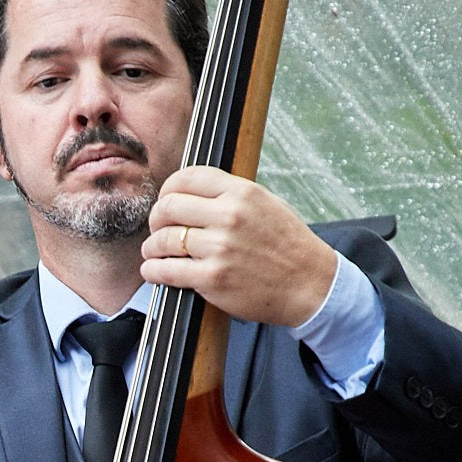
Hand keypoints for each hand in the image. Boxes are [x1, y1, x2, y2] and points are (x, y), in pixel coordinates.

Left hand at [140, 166, 337, 327]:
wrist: (309, 284)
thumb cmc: (288, 246)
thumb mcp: (266, 204)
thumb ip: (231, 196)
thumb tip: (193, 193)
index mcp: (242, 193)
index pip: (188, 177)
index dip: (168, 189)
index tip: (165, 200)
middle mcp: (229, 216)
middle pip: (168, 207)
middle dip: (156, 218)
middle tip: (157, 228)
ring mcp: (220, 248)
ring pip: (163, 240)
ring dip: (151, 247)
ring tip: (153, 251)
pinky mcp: (212, 278)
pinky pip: (167, 270)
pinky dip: (153, 270)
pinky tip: (153, 270)